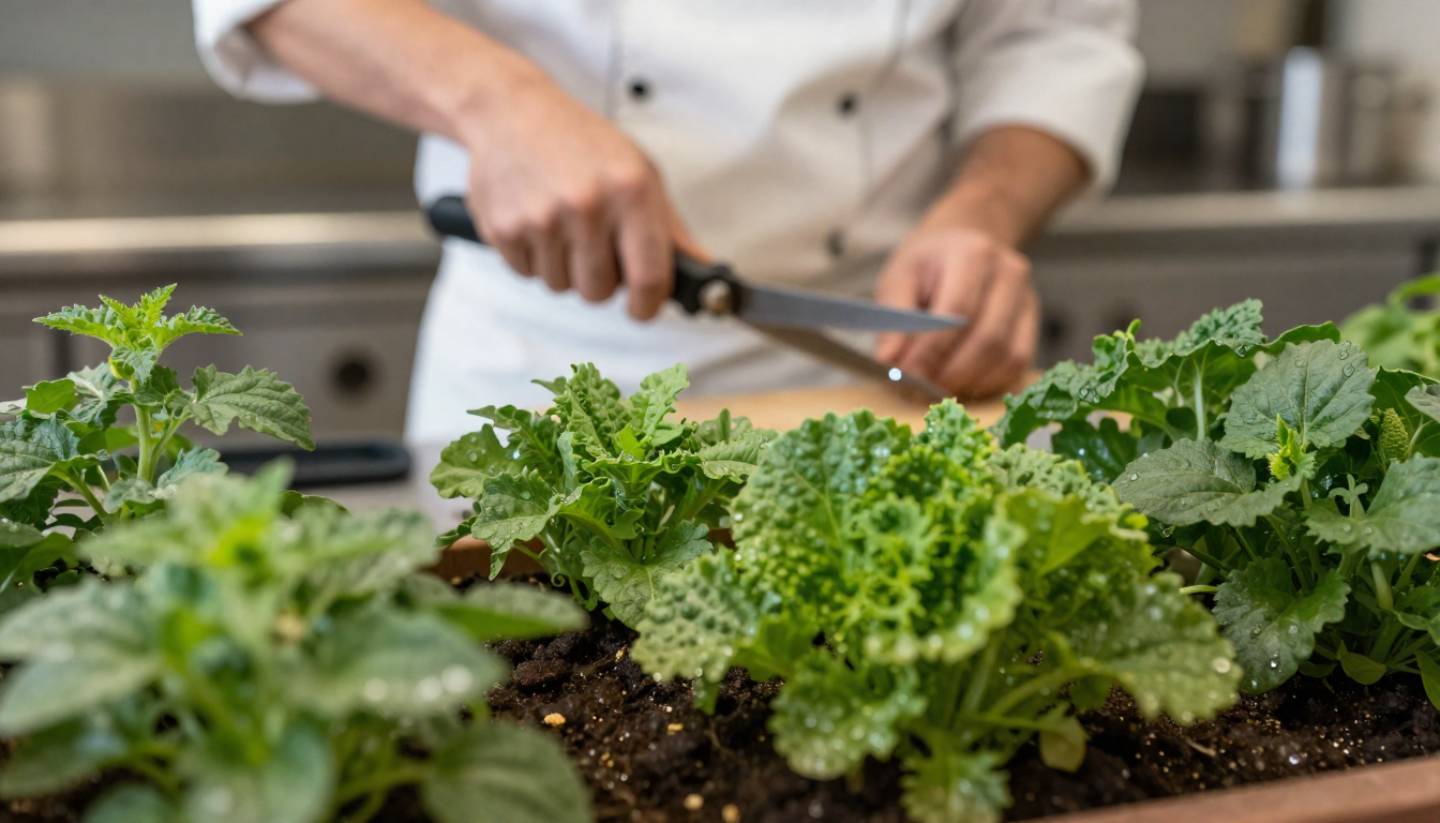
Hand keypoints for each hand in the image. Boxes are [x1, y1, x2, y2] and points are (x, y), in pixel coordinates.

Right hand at [458, 75, 699, 319]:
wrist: (512, 112)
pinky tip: (536, 220)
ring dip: (565, 268)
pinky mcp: (504, 228)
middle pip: (599, 292)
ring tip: (562, 224)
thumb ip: (670, 228)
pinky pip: (528, 274)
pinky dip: (534, 258)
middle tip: (594, 245)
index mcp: (629, 191)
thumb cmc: (582, 142)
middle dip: (600, 280)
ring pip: (561, 286)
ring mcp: (541, 218)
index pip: (648, 278)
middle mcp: (586, 205)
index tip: (642, 308)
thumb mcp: (639, 172)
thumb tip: (701, 269)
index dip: (647, 306)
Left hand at [874, 224, 1038, 399]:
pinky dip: (988, 382)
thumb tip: (888, 361)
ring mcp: (1026, 298)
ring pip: (1007, 355)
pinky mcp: (1031, 322)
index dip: (931, 349)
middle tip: (919, 390)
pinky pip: (1018, 364)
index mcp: (973, 254)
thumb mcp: (899, 279)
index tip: (906, 375)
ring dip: (969, 381)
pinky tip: (961, 384)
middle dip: (951, 372)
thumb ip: (894, 321)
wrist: (962, 245)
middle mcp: (1009, 273)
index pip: (957, 311)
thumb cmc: (926, 265)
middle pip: (988, 338)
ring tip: (935, 389)